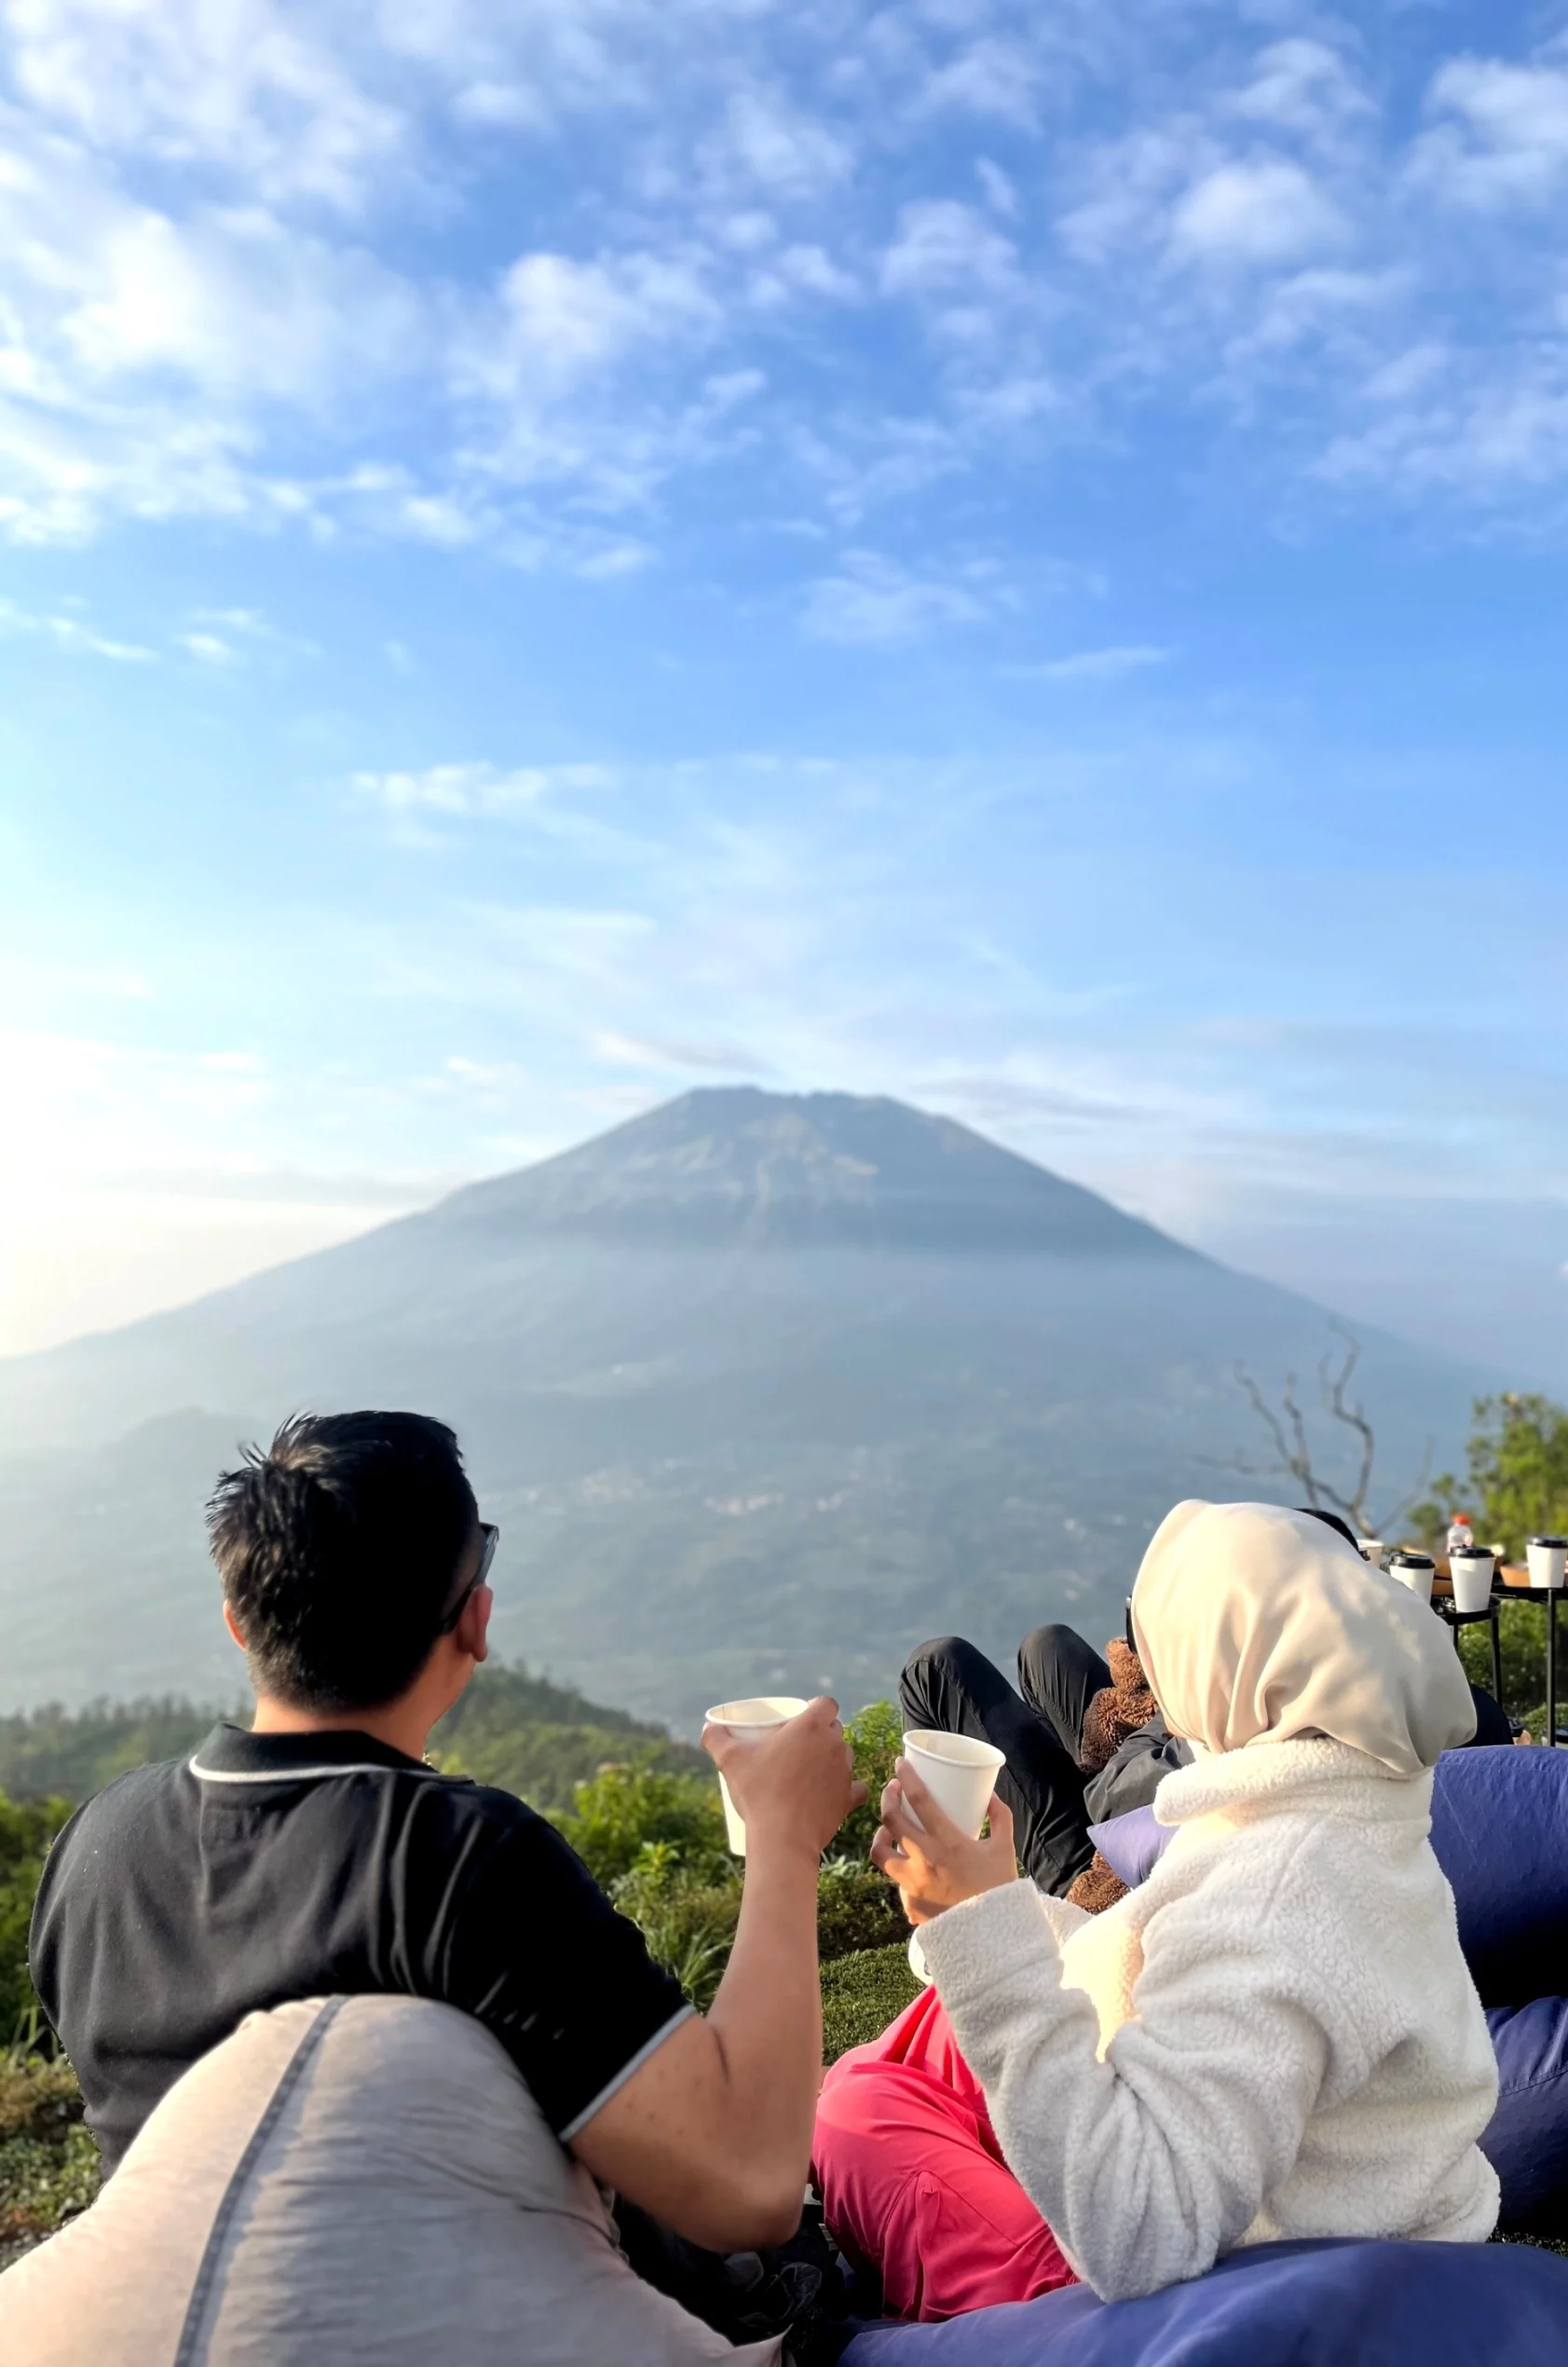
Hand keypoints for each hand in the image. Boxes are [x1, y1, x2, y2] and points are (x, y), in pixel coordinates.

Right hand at [703, 1697, 867, 1859]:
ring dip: (832, 1759)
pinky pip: (856, 1787)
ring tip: (810, 1771)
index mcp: (811, 1726)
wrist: (782, 1838)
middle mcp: (834, 1744)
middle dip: (822, 1734)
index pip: (826, 1704)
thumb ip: (715, 1738)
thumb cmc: (757, 1793)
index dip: (816, 1708)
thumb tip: (707, 1727)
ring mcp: (844, 1772)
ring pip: (845, 1756)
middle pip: (835, 1730)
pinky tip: (833, 1793)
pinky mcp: (849, 1798)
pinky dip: (847, 1789)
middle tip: (798, 1747)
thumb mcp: (729, 1760)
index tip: (801, 1720)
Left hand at [869, 1756, 1018, 1923]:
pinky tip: (908, 1867)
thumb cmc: (999, 1889)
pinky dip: (900, 1870)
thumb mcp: (1003, 1847)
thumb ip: (998, 1817)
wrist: (993, 1937)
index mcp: (947, 1842)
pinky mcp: (909, 1903)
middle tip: (893, 1789)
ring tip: (887, 1830)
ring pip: (879, 1853)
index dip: (906, 1776)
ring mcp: (912, 1884)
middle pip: (890, 1820)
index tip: (900, 1764)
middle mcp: (924, 1860)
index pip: (919, 1799)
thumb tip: (988, 1794)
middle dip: (888, 1797)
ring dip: (880, 1836)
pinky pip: (896, 1881)